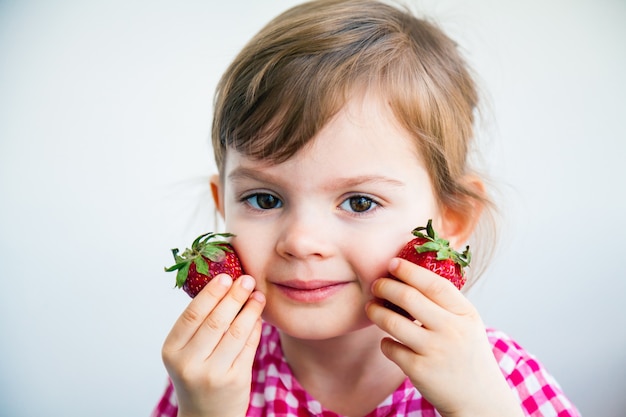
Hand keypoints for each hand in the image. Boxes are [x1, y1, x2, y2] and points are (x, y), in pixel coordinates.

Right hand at [161, 274, 265, 416]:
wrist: (206, 416)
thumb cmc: (197, 375)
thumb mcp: (186, 352)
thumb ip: (199, 324)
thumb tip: (225, 285)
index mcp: (172, 351)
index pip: (192, 314)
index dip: (211, 293)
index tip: (225, 276)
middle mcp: (189, 364)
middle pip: (216, 321)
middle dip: (234, 296)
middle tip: (246, 279)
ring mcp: (213, 374)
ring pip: (236, 332)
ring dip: (250, 309)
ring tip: (257, 295)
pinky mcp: (235, 381)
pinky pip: (249, 346)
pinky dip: (255, 328)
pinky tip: (258, 316)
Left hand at [366, 258, 522, 416]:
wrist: (479, 399)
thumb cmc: (467, 354)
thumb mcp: (467, 323)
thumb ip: (445, 302)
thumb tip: (409, 275)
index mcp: (465, 314)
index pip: (434, 284)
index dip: (410, 271)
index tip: (392, 264)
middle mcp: (452, 330)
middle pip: (408, 298)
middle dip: (385, 287)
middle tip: (376, 285)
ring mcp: (435, 351)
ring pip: (392, 322)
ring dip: (376, 311)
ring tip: (371, 308)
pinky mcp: (419, 370)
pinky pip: (390, 348)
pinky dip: (385, 342)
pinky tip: (388, 341)